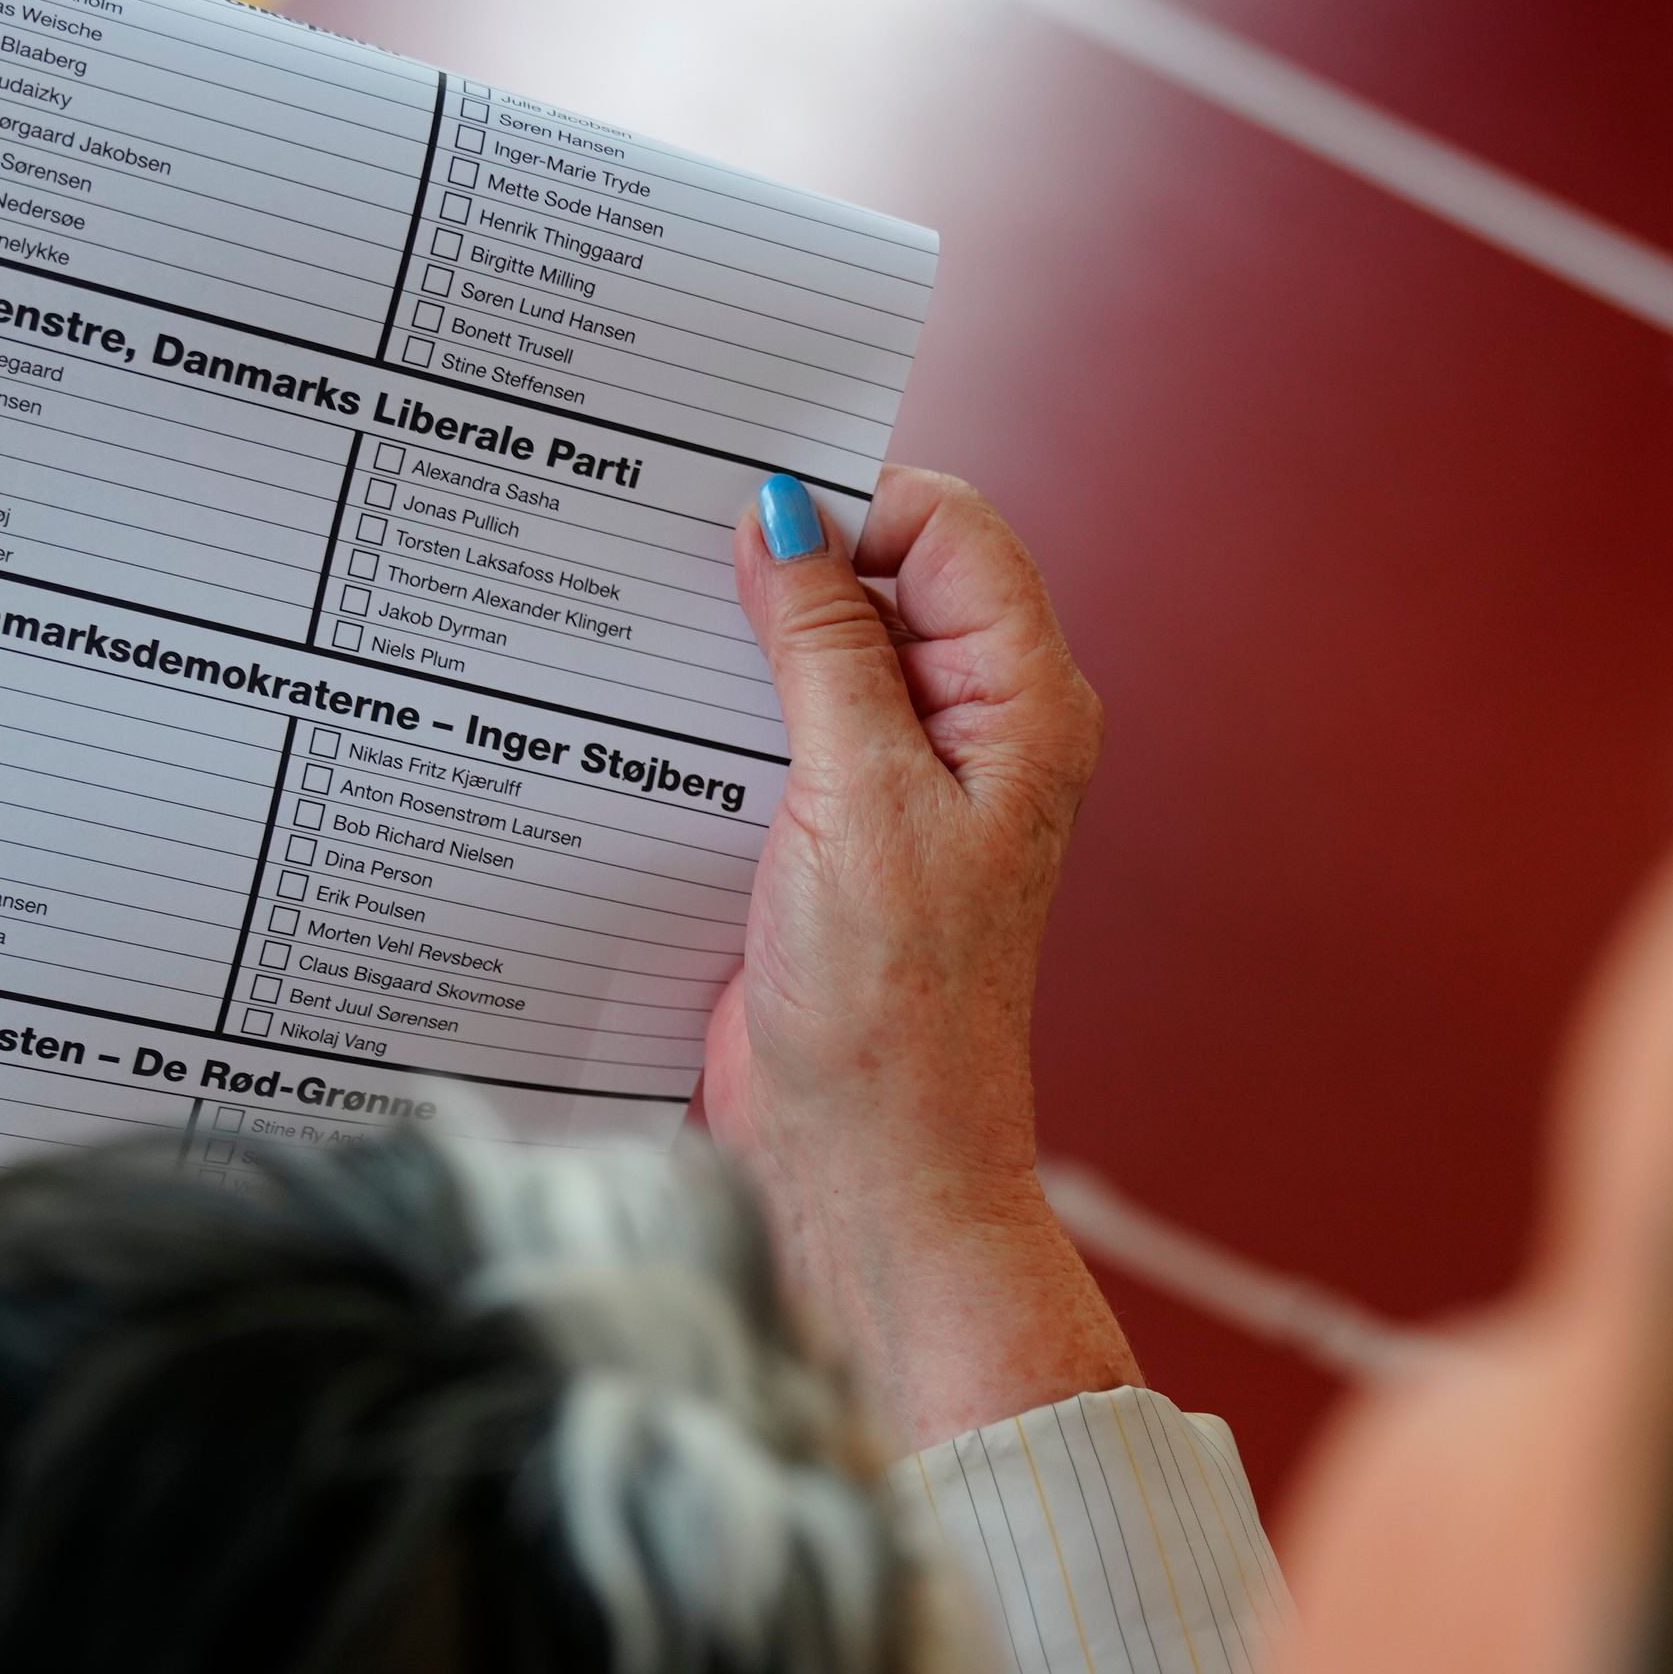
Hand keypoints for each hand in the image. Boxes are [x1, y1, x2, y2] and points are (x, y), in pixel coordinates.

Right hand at [703, 466, 1139, 1452]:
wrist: (859, 1168)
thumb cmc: (892, 1010)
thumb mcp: (854, 796)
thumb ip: (823, 644)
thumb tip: (785, 515)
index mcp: (1023, 702)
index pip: (949, 528)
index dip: (853, 505)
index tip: (744, 513)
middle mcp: (972, 727)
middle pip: (882, 574)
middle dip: (787, 554)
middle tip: (678, 541)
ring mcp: (898, 780)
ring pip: (819, 649)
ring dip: (742, 635)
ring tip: (653, 624)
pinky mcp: (829, 832)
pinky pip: (778, 726)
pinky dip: (721, 705)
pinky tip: (649, 705)